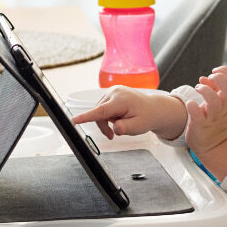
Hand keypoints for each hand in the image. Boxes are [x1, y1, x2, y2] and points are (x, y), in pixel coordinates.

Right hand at [71, 86, 186, 139]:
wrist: (153, 108)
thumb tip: (116, 128)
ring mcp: (113, 90)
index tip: (74, 120)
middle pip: (98, 113)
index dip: (86, 117)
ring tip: (119, 124)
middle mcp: (115, 92)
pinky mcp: (111, 92)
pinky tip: (118, 116)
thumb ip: (126, 128)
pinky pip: (102, 107)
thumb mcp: (138, 127)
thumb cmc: (146, 117)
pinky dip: (107, 115)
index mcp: (121, 100)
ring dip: (105, 120)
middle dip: (104, 125)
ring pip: (99, 110)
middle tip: (113, 135)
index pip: (100, 111)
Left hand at [185, 66, 226, 156]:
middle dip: (220, 79)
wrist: (214, 147)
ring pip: (215, 102)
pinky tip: (190, 104)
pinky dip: (192, 107)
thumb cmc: (215, 123)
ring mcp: (213, 118)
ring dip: (205, 90)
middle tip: (209, 77)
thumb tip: (204, 78)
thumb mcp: (219, 105)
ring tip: (198, 88)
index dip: (226, 72)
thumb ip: (213, 90)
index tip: (214, 71)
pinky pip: (198, 115)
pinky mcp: (201, 125)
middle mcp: (223, 109)